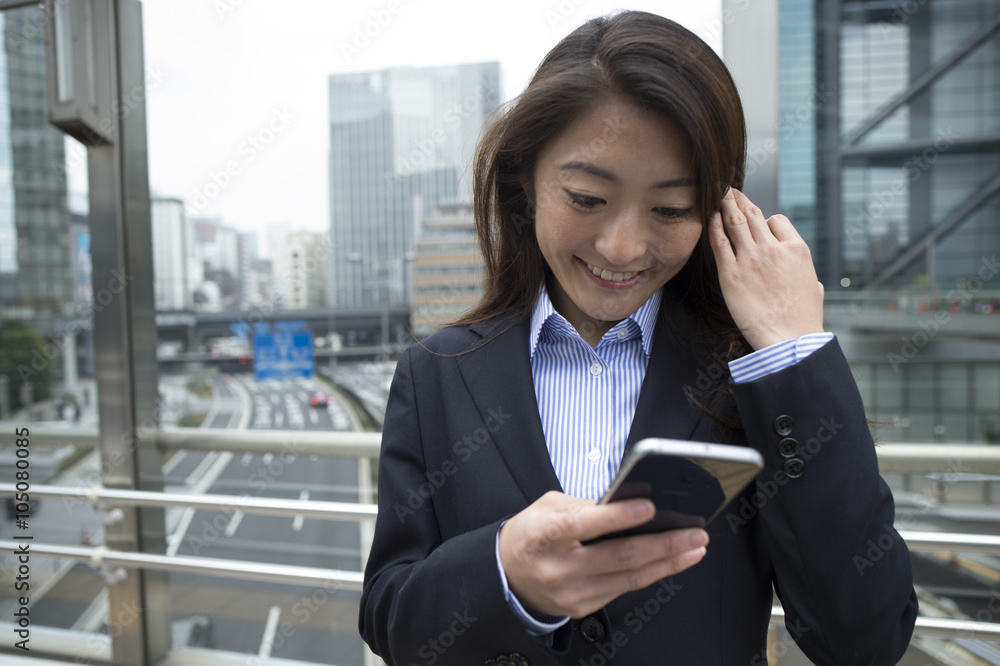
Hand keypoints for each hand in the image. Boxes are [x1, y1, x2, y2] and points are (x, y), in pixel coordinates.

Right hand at [498, 491, 707, 617]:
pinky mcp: (583, 607)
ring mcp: (572, 592)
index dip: (619, 516)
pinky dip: (651, 574)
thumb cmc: (531, 534)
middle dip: (664, 544)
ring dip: (668, 562)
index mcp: (545, 534)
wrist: (506, 575)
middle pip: (619, 556)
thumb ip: (588, 504)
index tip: (650, 507)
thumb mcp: (548, 506)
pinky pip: (624, 588)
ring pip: (629, 577)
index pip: (585, 524)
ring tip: (694, 547)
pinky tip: (669, 562)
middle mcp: (559, 566)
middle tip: (695, 533)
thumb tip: (634, 497)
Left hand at [708, 188, 824, 350]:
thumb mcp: (815, 288)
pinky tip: (709, 217)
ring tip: (718, 194)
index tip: (755, 221)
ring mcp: (751, 259)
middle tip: (729, 190)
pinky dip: (713, 226)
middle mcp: (773, 248)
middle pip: (753, 215)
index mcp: (796, 249)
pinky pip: (719, 242)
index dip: (764, 220)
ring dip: (725, 204)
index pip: (777, 220)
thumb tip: (808, 278)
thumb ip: (807, 275)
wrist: (789, 339)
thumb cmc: (803, 319)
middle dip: (739, 199)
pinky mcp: (731, 274)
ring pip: (735, 222)